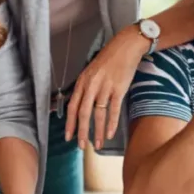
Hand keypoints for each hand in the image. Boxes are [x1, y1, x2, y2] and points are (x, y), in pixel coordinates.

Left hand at [66, 26, 146, 149]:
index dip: (70, 123)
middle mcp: (91, 85)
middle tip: (80, 146)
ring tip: (97, 145)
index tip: (67, 136)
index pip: (73, 106)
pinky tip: (109, 134)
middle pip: (83, 113)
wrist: (125, 47)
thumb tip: (80, 106)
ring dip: (97, 131)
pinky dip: (111, 124)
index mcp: (83, 81)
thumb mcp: (91, 72)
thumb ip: (85, 88)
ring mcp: (105, 87)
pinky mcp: (119, 89)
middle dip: (81, 131)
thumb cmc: (108, 60)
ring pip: (98, 114)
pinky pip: (113, 110)